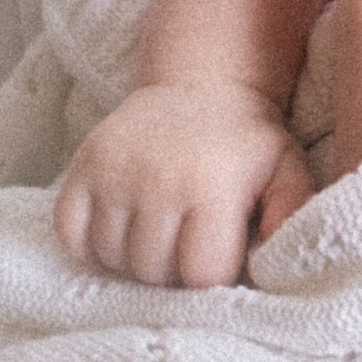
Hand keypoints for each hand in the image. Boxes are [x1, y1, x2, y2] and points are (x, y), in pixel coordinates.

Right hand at [54, 84, 301, 286]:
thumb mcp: (287, 171)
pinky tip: (123, 231)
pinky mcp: (82, 166)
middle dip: (173, 272)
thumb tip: (272, 267)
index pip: (200, 274)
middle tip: (188, 245)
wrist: (201, 85)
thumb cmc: (245, 142)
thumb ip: (291, 217)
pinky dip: (91, 246)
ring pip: (111, 259)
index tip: (221, 255)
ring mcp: (113, 172)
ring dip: (134, 261)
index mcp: (211, 184)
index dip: (212, 276)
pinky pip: (71, 236)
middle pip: (152, 272)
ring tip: (160, 236)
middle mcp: (157, 178)